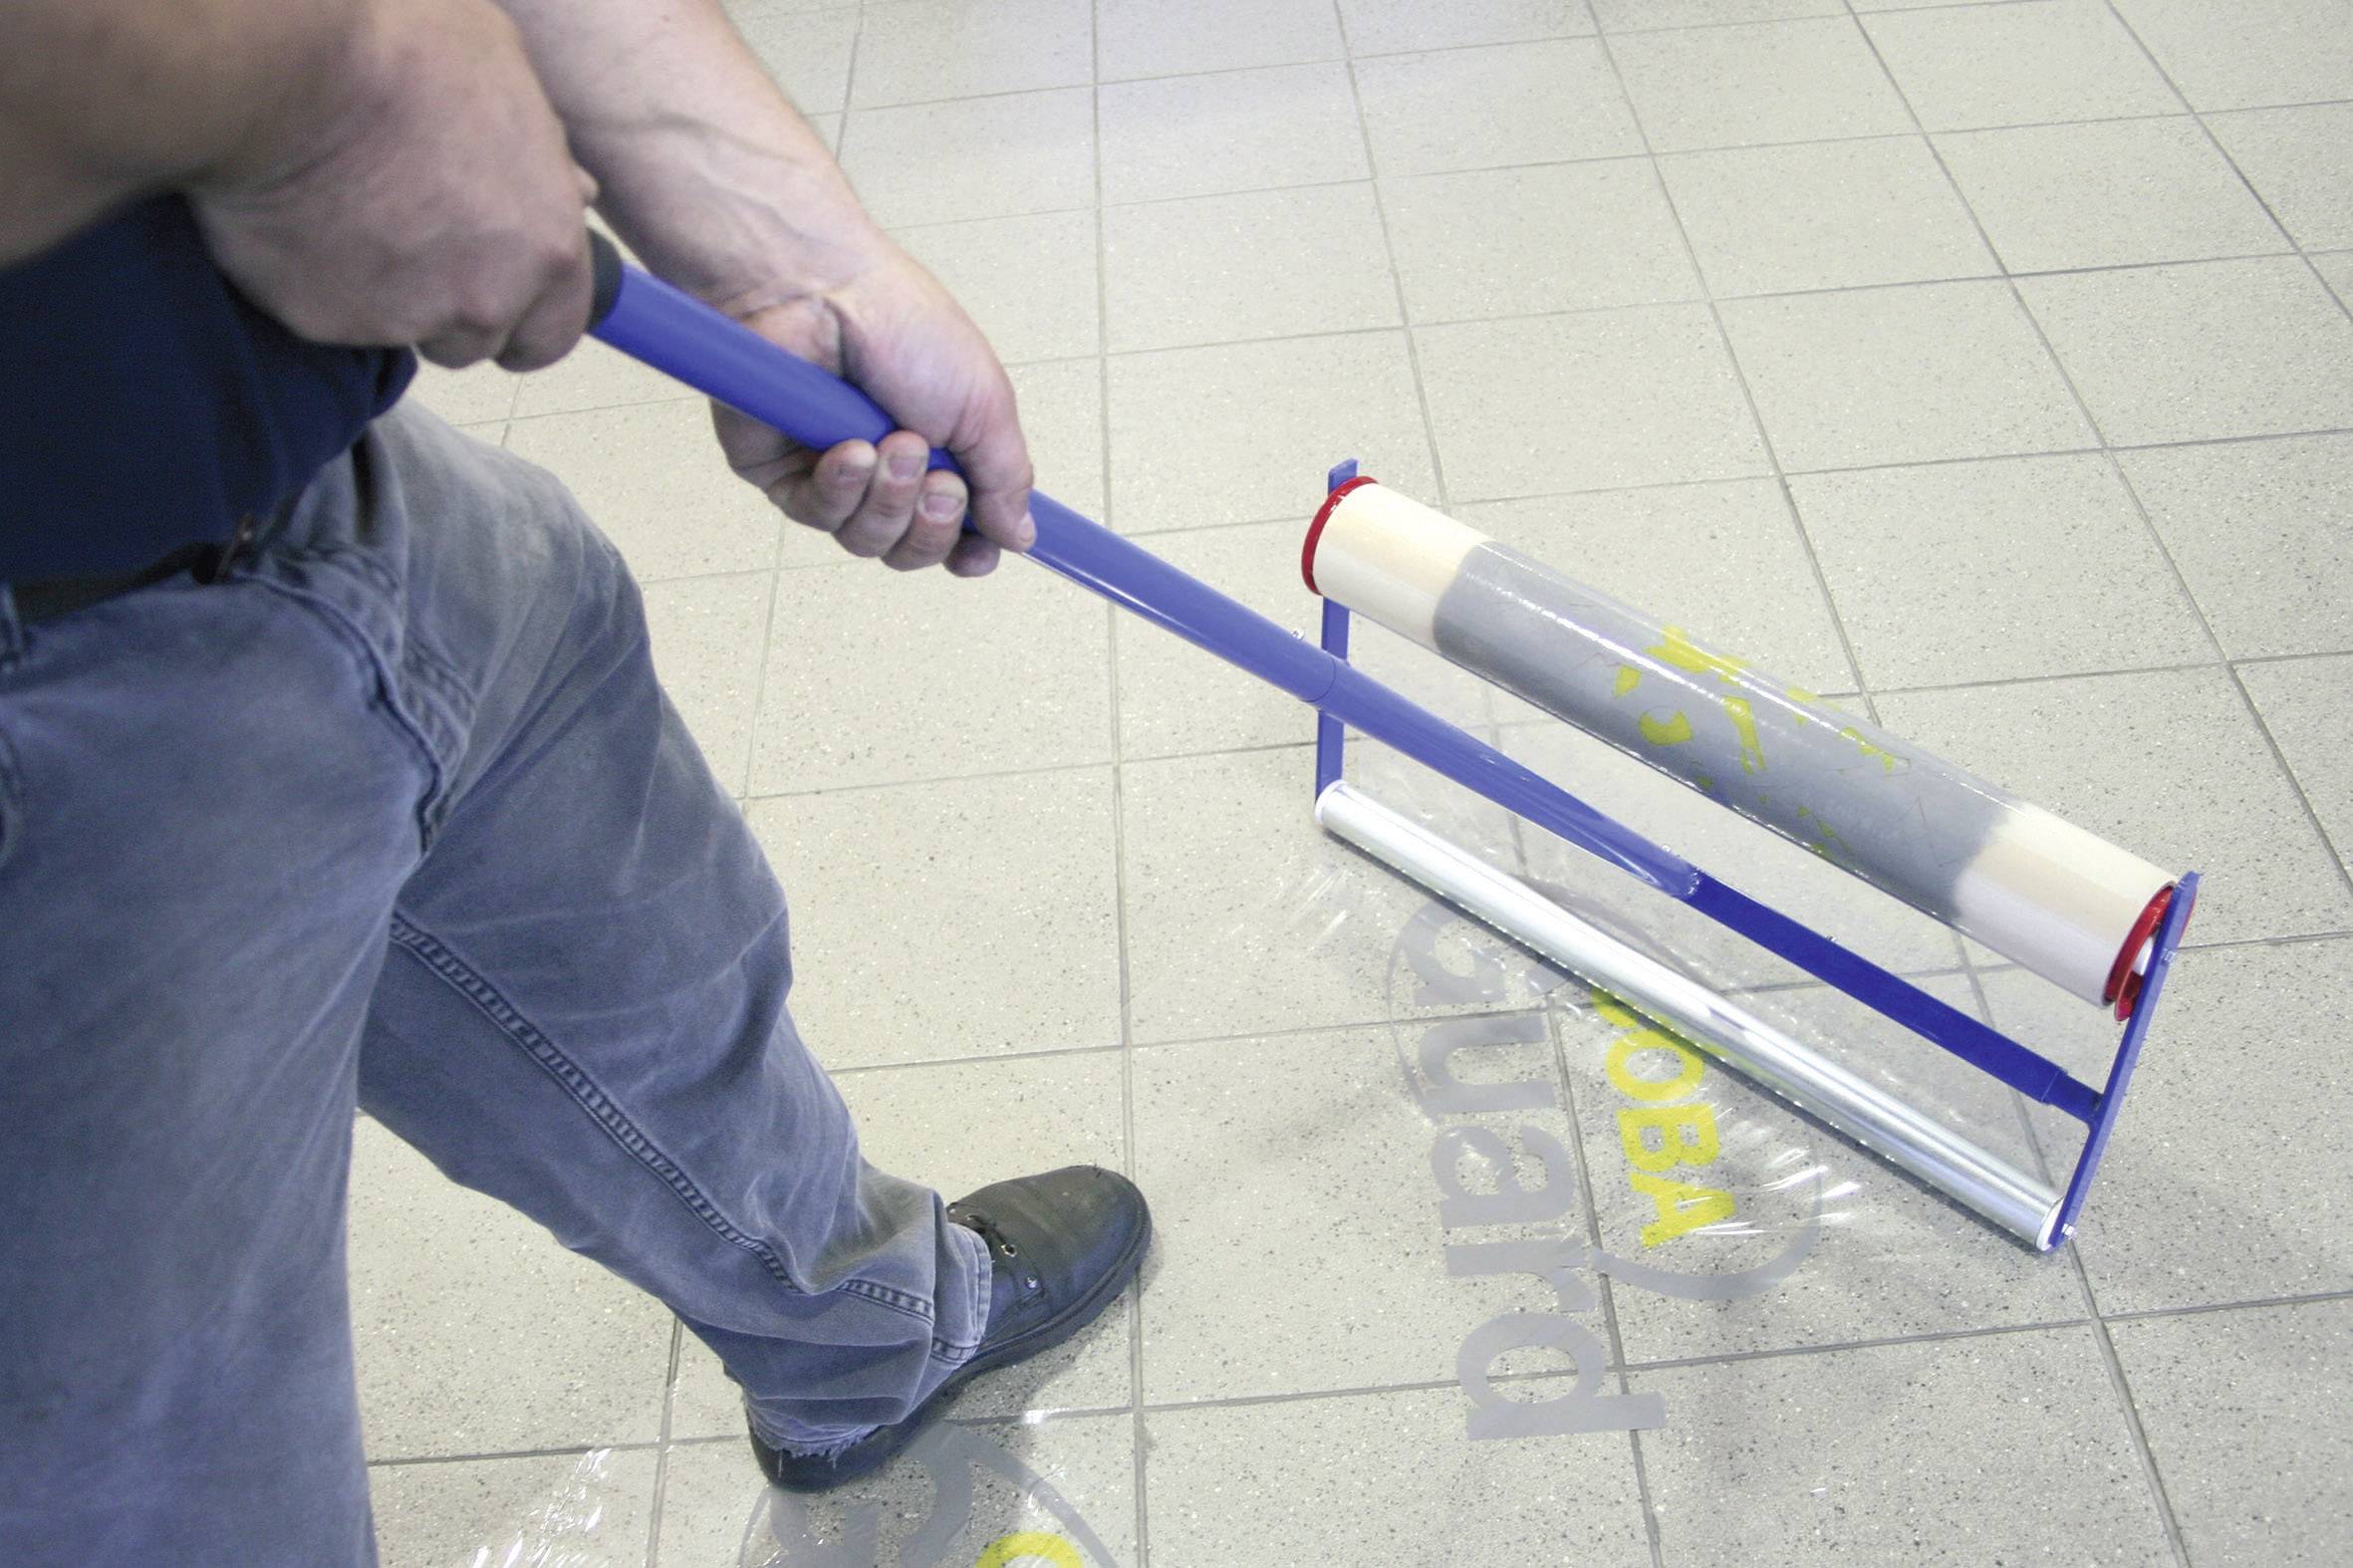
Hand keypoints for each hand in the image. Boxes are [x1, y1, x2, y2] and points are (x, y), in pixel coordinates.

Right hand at [187, 0, 595, 369]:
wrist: (292, 69)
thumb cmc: (405, 50)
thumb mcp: (507, 76)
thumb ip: (544, 153)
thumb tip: (576, 190)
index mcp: (548, 246)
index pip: (555, 331)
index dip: (525, 320)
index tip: (502, 307)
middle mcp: (487, 298)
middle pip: (479, 342)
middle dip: (453, 313)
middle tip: (414, 251)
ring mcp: (405, 319)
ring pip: (403, 334)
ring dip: (388, 302)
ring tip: (354, 227)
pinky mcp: (326, 322)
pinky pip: (327, 315)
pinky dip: (317, 281)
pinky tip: (301, 221)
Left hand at [709, 237, 1034, 577]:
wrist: (820, 291)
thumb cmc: (902, 326)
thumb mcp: (983, 404)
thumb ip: (1006, 478)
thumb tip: (1019, 536)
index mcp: (937, 450)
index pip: (953, 531)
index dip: (966, 551)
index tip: (978, 554)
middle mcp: (883, 468)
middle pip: (910, 548)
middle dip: (931, 524)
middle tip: (938, 482)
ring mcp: (828, 471)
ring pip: (864, 539)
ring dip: (888, 500)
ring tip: (892, 445)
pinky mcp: (778, 470)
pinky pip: (814, 515)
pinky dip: (839, 488)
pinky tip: (848, 448)